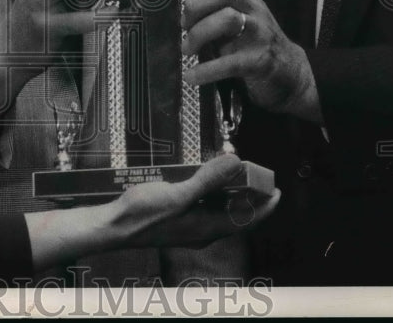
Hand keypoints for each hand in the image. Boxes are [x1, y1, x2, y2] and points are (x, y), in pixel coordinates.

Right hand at [114, 154, 280, 249]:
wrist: (115, 226)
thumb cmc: (144, 215)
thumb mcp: (179, 195)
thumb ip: (208, 180)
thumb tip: (235, 163)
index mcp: (208, 228)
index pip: (248, 219)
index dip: (265, 206)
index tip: (277, 190)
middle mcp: (203, 229)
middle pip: (236, 213)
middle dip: (248, 193)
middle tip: (254, 172)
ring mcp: (191, 225)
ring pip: (220, 208)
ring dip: (229, 190)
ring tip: (233, 170)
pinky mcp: (179, 218)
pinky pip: (204, 204)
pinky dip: (211, 190)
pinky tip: (204, 176)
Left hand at [166, 0, 320, 122]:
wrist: (290, 72)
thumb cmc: (252, 39)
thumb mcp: (234, 14)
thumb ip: (210, 5)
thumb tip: (173, 2)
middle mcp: (253, 8)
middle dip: (196, 6)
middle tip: (183, 25)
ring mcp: (259, 32)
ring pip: (227, 19)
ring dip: (198, 34)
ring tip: (187, 49)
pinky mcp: (259, 60)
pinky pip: (230, 62)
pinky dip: (206, 70)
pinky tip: (192, 76)